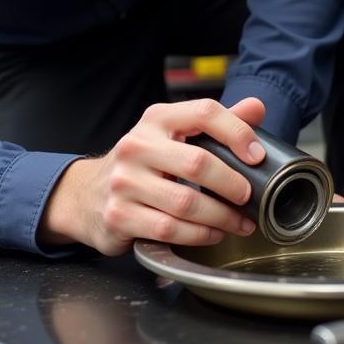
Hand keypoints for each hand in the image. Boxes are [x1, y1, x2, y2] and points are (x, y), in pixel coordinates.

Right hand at [38, 96, 266, 255]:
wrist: (87, 195)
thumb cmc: (143, 164)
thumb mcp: (174, 134)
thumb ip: (214, 123)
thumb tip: (256, 108)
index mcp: (157, 119)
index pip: (204, 112)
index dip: (237, 132)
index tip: (257, 156)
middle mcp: (137, 146)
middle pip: (198, 163)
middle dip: (232, 184)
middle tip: (249, 198)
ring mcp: (124, 182)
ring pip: (186, 203)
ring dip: (221, 217)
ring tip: (239, 222)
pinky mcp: (118, 215)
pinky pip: (169, 229)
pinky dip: (199, 235)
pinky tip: (213, 233)